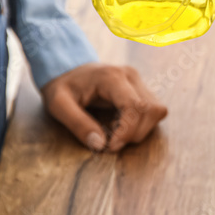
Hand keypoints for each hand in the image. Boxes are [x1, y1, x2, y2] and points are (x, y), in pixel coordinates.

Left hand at [40, 63, 167, 151]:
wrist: (66, 67)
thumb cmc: (61, 86)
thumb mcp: (58, 105)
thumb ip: (78, 124)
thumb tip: (99, 145)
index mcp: (112, 76)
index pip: (135, 106)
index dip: (128, 131)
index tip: (110, 147)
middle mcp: (131, 75)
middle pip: (150, 109)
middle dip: (134, 133)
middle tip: (111, 144)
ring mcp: (138, 80)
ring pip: (157, 110)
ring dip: (141, 129)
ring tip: (116, 133)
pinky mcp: (141, 87)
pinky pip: (153, 109)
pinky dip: (141, 124)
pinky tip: (122, 125)